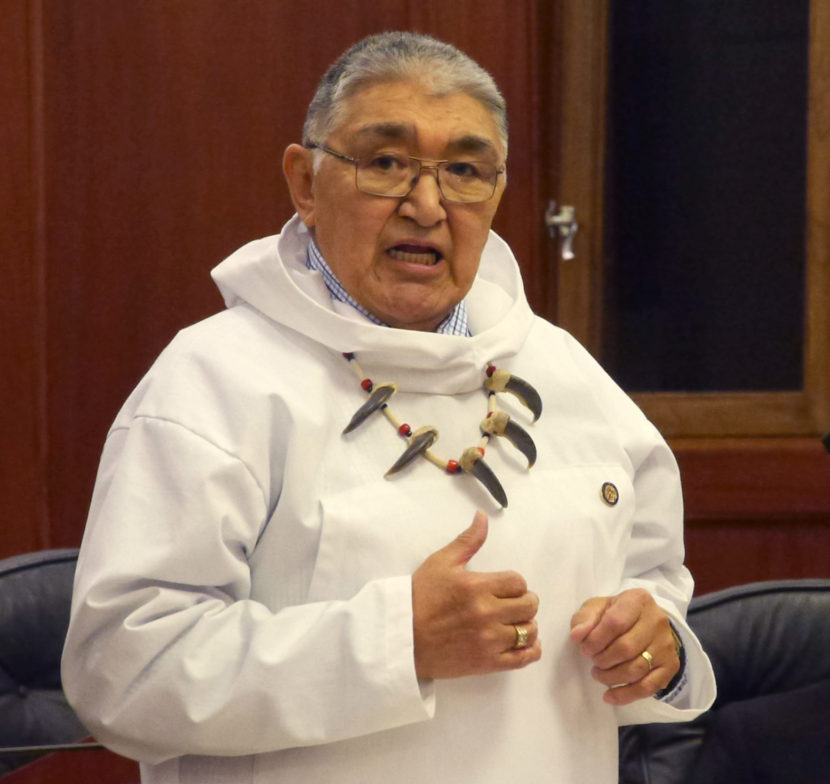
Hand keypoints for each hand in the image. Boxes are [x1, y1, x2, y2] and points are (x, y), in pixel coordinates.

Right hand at [412, 510, 540, 678]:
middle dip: (525, 602)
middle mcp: (486, 614)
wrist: (400, 637)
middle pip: (528, 606)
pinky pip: (523, 659)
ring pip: (529, 632)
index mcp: (477, 587)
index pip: (518, 582)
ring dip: (526, 625)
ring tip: (513, 624)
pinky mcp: (486, 663)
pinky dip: (531, 651)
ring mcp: (488, 641)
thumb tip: (483, 516)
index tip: (506, 588)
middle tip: (512, 604)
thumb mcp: (441, 562)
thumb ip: (468, 541)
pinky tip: (523, 644)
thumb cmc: (419, 597)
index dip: (515, 584)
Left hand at [569, 588, 679, 705]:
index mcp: (637, 600)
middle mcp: (657, 620)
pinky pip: (648, 687)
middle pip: (626, 648)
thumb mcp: (597, 607)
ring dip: (611, 677)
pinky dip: (626, 695)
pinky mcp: (670, 665)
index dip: (596, 639)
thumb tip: (577, 635)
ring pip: (637, 669)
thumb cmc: (615, 613)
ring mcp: (666, 644)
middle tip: (593, 661)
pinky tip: (609, 696)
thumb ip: (584, 619)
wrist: (644, 621)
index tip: (584, 648)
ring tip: (598, 674)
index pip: (615, 622)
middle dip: (603, 659)